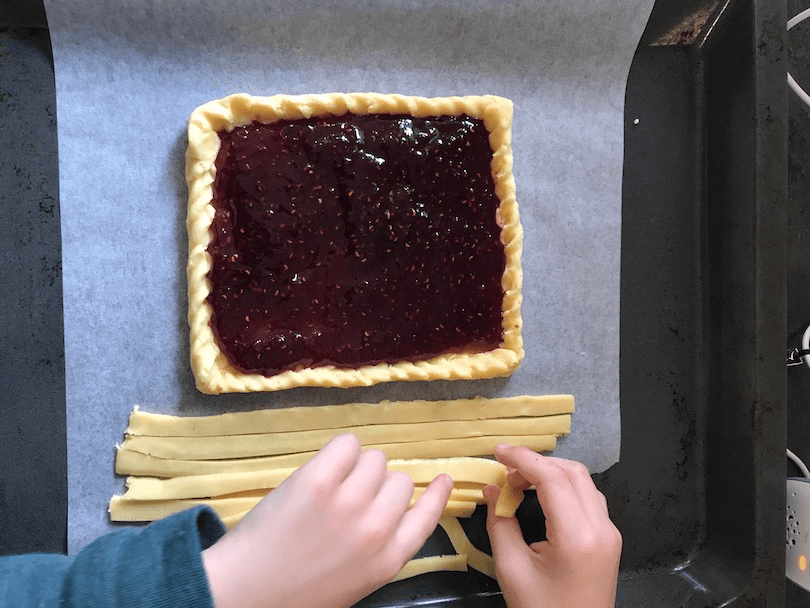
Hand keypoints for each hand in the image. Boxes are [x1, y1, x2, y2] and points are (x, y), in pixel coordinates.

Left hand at [202, 433, 452, 607]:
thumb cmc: (296, 594)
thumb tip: (389, 508)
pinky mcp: (319, 480)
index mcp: (388, 560)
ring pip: (375, 459)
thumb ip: (380, 548)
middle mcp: (376, 529)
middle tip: (350, 496)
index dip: (437, 494)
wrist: (244, 593)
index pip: (429, 516)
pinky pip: (347, 443)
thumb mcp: (356, 582)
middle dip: (378, 485)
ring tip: (330, 486)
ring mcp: (349, 502)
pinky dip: (338, 450)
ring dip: (357, 467)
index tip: (443, 479)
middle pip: (400, 480)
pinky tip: (323, 468)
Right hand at [482, 444, 620, 607]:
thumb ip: (500, 523)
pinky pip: (588, 498)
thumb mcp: (512, 570)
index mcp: (578, 538)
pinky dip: (563, 486)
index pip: (553, 479)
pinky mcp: (609, 538)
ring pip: (582, 481)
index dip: (524, 459)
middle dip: (536, 463)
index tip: (498, 452)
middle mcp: (602, 529)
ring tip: (520, 482)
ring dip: (551, 472)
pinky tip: (541, 494)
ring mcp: (610, 533)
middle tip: (505, 470)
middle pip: (572, 473)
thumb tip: (492, 490)